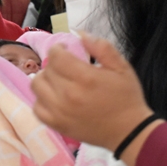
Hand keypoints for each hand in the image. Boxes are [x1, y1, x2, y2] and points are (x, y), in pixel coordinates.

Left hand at [31, 33, 153, 152]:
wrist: (129, 132)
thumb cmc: (126, 97)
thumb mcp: (121, 67)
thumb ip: (101, 47)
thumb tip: (79, 33)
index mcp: (85, 78)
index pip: (56, 56)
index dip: (58, 49)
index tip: (66, 50)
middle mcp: (68, 95)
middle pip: (47, 70)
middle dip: (55, 64)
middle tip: (67, 67)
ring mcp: (59, 112)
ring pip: (37, 86)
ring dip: (45, 79)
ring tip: (58, 81)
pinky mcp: (56, 125)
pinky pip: (37, 108)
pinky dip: (41, 100)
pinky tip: (54, 98)